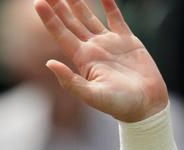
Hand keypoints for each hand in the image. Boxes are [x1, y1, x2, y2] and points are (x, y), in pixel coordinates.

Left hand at [34, 0, 167, 121]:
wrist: (145, 106)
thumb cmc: (119, 105)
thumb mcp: (91, 96)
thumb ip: (70, 81)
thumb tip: (48, 63)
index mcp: (82, 60)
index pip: (61, 34)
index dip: (49, 19)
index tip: (37, 3)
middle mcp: (92, 49)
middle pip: (71, 23)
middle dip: (59, 7)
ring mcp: (109, 43)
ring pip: (89, 18)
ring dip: (78, 3)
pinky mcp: (127, 40)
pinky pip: (115, 17)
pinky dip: (109, 4)